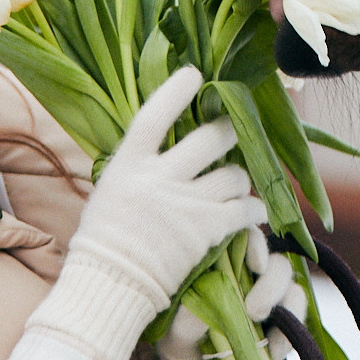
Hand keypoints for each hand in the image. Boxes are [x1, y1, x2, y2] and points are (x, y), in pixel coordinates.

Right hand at [67, 66, 260, 306]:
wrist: (112, 283)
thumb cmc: (106, 236)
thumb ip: (139, 162)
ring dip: (237, 176)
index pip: (154, 116)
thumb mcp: (111, 187)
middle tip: (230, 133)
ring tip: (232, 181)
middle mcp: (159, 179)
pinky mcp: (206, 231)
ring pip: (232, 175)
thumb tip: (166, 135)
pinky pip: (244, 209)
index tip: (194, 75)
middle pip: (210, 139)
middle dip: (227, 132)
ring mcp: (185, 205)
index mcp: (128, 164)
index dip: (176, 92)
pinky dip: (252, 208)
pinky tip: (252, 209)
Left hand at [158, 232, 298, 359]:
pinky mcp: (287, 323)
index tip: (254, 263)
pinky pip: (298, 315)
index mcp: (222, 266)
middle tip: (253, 310)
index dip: (254, 244)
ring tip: (258, 325)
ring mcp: (272, 297)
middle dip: (270, 282)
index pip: (243, 239)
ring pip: (290, 283)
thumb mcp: (173, 338)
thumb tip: (199, 311)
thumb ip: (184, 323)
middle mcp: (250, 275)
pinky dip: (287, 333)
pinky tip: (271, 352)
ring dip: (279, 301)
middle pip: (274, 261)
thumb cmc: (183, 350)